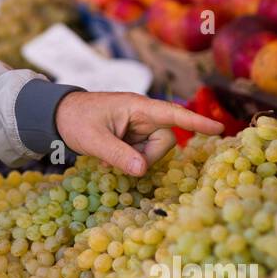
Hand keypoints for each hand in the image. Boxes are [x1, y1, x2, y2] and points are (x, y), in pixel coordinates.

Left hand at [53, 91, 223, 176]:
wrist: (57, 116)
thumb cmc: (75, 119)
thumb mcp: (93, 139)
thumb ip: (118, 154)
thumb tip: (142, 170)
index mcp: (137, 106)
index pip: (173, 113)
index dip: (196, 121)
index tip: (218, 129)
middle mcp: (143, 115)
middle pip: (166, 140)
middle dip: (148, 156)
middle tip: (121, 162)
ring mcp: (139, 127)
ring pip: (154, 150)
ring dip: (136, 160)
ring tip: (108, 157)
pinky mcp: (133, 137)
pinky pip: (142, 154)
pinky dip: (129, 160)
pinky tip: (109, 157)